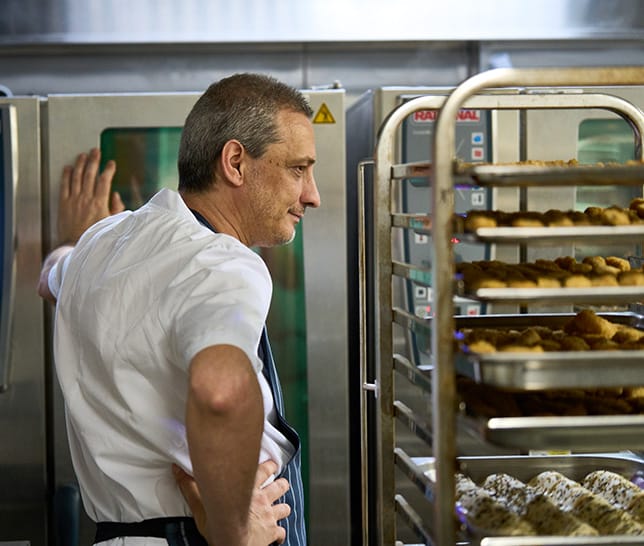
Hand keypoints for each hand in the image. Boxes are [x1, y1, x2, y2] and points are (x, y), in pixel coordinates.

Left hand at [57, 148, 124, 244]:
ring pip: (76, 177)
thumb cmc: (94, 235)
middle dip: (94, 161)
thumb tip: (115, 195)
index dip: (108, 170)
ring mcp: (73, 200)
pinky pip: (64, 185)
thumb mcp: (111, 223)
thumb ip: (116, 208)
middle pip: (89, 174)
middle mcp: (86, 199)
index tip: (111, 164)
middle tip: (96, 151)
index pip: (104, 181)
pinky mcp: (63, 203)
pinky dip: (65, 175)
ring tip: (83, 155)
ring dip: (80, 164)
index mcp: (99, 203)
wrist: (75, 244)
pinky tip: (67, 168)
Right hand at [173, 460, 290, 545]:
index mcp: (249, 488)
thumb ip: (189, 485)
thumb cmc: (219, 523)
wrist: (232, 542)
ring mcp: (269, 516)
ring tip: (283, 508)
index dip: (270, 465)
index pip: (265, 469)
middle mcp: (262, 499)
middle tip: (282, 484)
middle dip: (282, 485)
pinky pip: (280, 532)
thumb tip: (177, 469)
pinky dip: (280, 534)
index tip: (272, 464)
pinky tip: (277, 536)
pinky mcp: (271, 532)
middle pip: (280, 486)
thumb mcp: (201, 503)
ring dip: (284, 508)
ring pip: (285, 508)